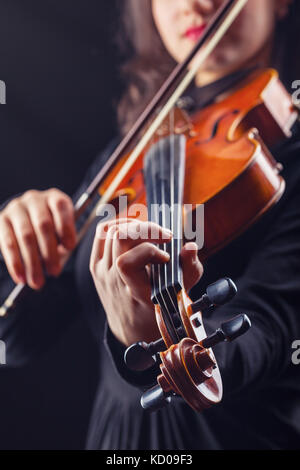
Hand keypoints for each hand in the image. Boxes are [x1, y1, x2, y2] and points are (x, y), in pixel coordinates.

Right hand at [0, 189, 76, 289]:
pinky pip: (8, 243)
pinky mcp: (1, 219)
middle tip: (54, 272)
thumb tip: (59, 261)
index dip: (66, 227)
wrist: (24, 219)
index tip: (69, 248)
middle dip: (50, 252)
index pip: (61, 207)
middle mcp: (34, 199)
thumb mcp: (61, 230)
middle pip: (43, 225)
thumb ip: (64, 241)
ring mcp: (16, 208)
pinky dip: (15, 263)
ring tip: (38, 281)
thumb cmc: (50, 229)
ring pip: (26, 236)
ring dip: (32, 262)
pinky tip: (21, 277)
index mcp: (54, 198)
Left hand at [90, 218, 202, 346]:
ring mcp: (102, 272)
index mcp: (135, 292)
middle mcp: (114, 281)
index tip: (166, 257)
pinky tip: (134, 228)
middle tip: (164, 236)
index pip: (127, 263)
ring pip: (111, 232)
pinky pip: (101, 233)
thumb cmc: (159, 307)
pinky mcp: (95, 265)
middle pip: (120, 238)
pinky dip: (118, 224)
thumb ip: (189, 269)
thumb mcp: (180, 293)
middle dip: (146, 229)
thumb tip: (190, 247)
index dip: (148, 251)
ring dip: (135, 225)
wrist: (133, 326)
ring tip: (151, 232)